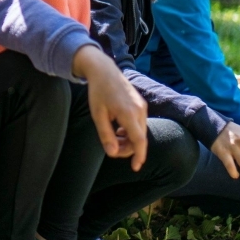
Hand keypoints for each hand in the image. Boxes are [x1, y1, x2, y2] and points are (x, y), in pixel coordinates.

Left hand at [72, 45, 147, 170]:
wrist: (104, 71)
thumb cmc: (98, 92)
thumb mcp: (97, 115)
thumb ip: (106, 135)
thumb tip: (113, 153)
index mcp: (129, 113)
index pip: (139, 140)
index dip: (138, 156)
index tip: (135, 167)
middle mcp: (140, 110)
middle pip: (139, 138)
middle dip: (127, 148)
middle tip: (111, 147)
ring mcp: (142, 107)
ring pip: (140, 132)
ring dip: (128, 139)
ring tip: (113, 136)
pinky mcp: (141, 104)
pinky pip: (139, 124)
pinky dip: (130, 131)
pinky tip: (118, 128)